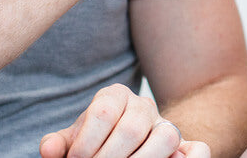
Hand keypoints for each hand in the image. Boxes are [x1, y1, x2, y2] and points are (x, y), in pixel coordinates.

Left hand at [39, 84, 209, 157]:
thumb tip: (48, 150)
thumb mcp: (75, 139)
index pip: (102, 113)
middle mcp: (144, 106)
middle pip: (132, 128)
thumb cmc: (95, 141)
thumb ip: (60, 143)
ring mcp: (167, 125)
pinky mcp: (185, 146)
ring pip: (166, 138)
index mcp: (115, 96)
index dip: (86, 142)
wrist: (122, 140)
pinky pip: (198, 149)